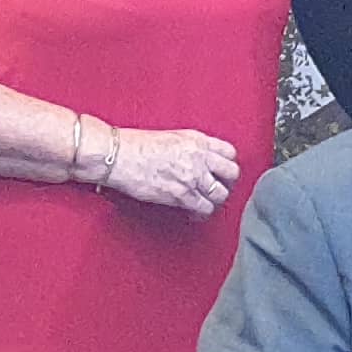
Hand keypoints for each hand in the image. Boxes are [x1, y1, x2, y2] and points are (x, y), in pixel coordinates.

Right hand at [102, 126, 240, 215]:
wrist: (119, 156)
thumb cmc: (135, 145)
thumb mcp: (170, 137)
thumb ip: (189, 147)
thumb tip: (197, 159)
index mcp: (196, 140)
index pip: (229, 152)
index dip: (227, 164)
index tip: (222, 171)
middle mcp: (199, 157)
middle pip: (231, 173)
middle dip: (227, 183)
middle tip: (218, 187)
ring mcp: (192, 177)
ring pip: (221, 194)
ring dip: (214, 200)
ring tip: (205, 202)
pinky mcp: (182, 195)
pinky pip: (204, 208)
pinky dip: (201, 213)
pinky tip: (194, 212)